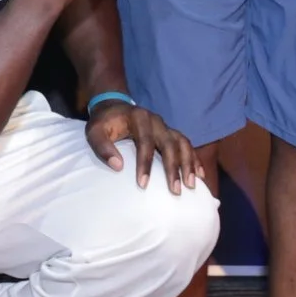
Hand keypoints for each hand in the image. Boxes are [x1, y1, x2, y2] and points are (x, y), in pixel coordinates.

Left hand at [89, 102, 207, 193]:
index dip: (144, 164)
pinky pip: (187, 145)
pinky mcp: (170, 132)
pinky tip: (200, 175)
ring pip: (183, 144)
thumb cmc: (104, 122)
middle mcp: (156, 121)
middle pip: (170, 144)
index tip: (142, 185)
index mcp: (139, 118)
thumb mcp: (95, 131)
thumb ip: (102, 147)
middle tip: (175, 190)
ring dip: (189, 164)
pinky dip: (195, 159)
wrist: (114, 106)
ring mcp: (166, 126)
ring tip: (191, 185)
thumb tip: (118, 166)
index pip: (145, 142)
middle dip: (173, 168)